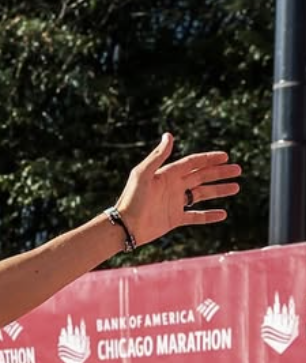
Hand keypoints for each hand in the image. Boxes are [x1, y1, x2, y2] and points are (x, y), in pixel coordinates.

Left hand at [116, 132, 241, 246]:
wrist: (124, 227)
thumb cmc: (131, 199)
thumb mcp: (143, 174)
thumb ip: (157, 156)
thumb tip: (169, 135)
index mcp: (167, 174)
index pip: (193, 163)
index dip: (209, 158)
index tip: (226, 156)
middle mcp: (173, 187)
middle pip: (202, 176)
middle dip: (220, 173)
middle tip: (238, 170)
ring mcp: (175, 203)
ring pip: (202, 194)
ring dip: (219, 190)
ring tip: (236, 187)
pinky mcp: (174, 219)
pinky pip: (195, 217)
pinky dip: (209, 216)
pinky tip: (223, 214)